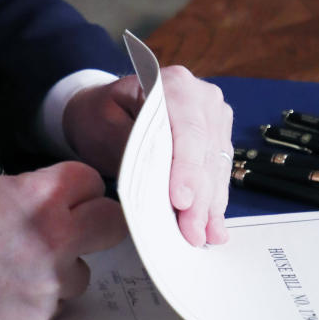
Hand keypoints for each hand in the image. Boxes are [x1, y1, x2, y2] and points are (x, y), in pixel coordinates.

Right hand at [0, 161, 127, 319]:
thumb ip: (35, 191)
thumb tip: (63, 199)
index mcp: (38, 197)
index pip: (93, 182)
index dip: (81, 189)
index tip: (74, 196)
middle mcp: (52, 238)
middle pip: (112, 225)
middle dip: (95, 223)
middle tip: (73, 227)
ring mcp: (48, 282)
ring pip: (84, 270)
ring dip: (63, 267)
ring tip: (22, 264)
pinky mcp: (38, 316)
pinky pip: (58, 302)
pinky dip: (40, 296)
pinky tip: (8, 287)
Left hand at [62, 69, 232, 247]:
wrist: (103, 109)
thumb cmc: (100, 115)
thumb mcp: (105, 126)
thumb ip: (134, 149)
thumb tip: (159, 182)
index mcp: (174, 83)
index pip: (188, 130)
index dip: (187, 169)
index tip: (181, 201)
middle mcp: (202, 97)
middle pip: (205, 153)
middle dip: (199, 198)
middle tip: (191, 233)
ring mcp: (214, 117)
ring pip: (216, 167)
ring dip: (210, 205)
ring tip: (203, 236)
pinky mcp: (217, 138)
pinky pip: (218, 173)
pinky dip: (213, 201)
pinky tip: (212, 226)